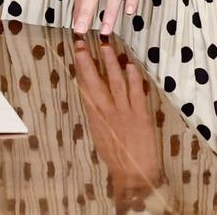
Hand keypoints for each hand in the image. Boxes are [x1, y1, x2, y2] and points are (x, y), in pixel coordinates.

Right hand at [71, 35, 165, 204]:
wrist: (134, 173)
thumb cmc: (115, 155)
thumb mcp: (99, 132)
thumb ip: (96, 111)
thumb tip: (92, 92)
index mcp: (94, 114)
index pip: (83, 84)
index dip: (79, 66)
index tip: (75, 49)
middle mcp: (106, 110)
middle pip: (94, 80)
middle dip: (87, 60)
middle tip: (82, 41)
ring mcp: (124, 111)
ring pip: (115, 82)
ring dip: (110, 63)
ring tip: (106, 46)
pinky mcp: (141, 115)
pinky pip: (136, 92)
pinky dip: (134, 78)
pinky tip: (131, 65)